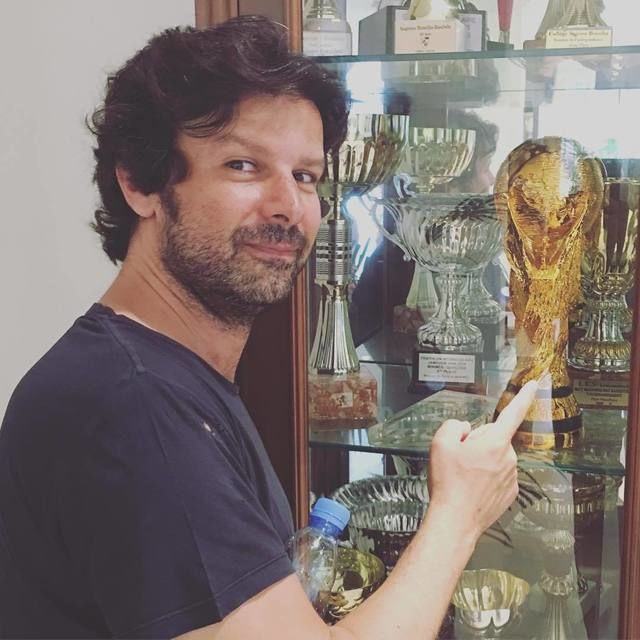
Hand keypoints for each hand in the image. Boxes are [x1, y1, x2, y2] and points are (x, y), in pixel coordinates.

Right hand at [426, 380, 537, 541]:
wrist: (455, 520)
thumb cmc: (449, 484)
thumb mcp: (440, 442)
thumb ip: (454, 425)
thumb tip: (465, 429)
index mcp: (494, 442)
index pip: (513, 412)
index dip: (524, 395)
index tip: (535, 384)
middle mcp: (508, 458)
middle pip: (492, 438)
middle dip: (477, 443)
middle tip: (459, 460)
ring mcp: (511, 477)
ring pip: (494, 458)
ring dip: (480, 462)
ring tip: (463, 477)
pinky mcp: (509, 493)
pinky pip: (497, 475)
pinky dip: (485, 478)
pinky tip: (471, 487)